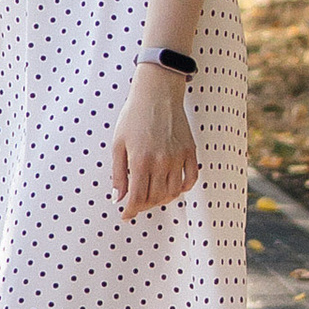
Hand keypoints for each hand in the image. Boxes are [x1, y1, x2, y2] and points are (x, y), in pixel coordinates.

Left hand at [110, 68, 197, 219]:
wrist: (157, 94)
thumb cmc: (133, 116)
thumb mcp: (118, 144)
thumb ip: (118, 173)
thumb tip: (118, 198)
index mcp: (140, 161)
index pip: (137, 197)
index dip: (130, 210)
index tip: (126, 215)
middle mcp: (160, 162)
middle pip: (155, 198)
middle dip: (143, 205)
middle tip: (136, 203)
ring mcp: (178, 157)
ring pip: (172, 192)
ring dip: (162, 199)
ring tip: (152, 195)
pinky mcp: (190, 151)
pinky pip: (190, 179)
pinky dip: (182, 188)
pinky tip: (173, 187)